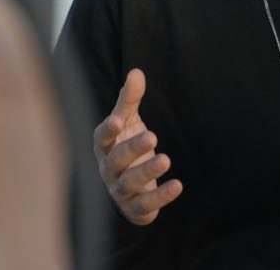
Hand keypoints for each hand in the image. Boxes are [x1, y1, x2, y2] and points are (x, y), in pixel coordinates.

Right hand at [92, 68, 182, 224]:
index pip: (102, 138)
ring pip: (129, 183)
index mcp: (105, 147)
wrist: (129, 188)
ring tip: (166, 159)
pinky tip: (177, 185)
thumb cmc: (125, 146)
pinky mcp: (134, 207)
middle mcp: (108, 169)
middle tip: (153, 136)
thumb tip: (136, 72)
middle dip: (132, 149)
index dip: (109, 130)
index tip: (118, 120)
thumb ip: (130, 99)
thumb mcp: (129, 122)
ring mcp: (119, 190)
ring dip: (147, 172)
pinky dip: (161, 196)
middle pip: (116, 160)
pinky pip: (145, 204)